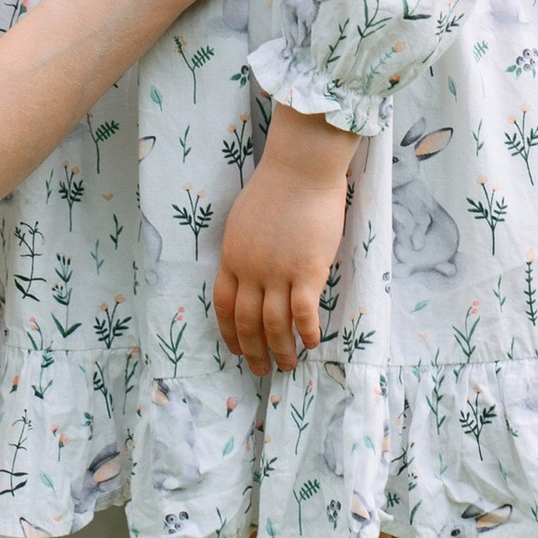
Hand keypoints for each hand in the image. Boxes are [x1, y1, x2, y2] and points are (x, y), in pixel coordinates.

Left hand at [215, 106, 354, 372]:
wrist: (300, 168)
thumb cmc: (276, 187)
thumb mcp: (244, 221)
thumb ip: (245, 249)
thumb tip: (251, 271)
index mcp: (232, 257)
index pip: (223, 305)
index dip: (229, 332)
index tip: (236, 349)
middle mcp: (251, 270)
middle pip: (247, 322)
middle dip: (253, 350)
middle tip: (261, 370)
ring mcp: (278, 272)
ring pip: (275, 324)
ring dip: (281, 349)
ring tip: (289, 365)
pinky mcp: (307, 271)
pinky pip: (304, 313)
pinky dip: (307, 332)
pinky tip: (313, 343)